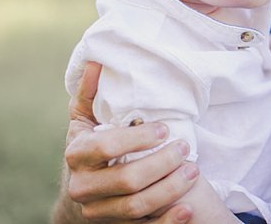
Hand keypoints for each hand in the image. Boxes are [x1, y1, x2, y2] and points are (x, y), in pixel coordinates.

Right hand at [60, 62, 198, 221]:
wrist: (84, 191)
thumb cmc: (92, 145)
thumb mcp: (85, 118)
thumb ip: (90, 92)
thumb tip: (98, 62)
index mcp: (76, 154)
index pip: (105, 147)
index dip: (137, 138)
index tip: (165, 129)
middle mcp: (83, 186)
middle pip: (127, 180)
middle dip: (161, 163)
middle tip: (186, 148)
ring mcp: (98, 210)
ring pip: (137, 205)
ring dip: (170, 188)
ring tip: (194, 170)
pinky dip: (167, 221)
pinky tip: (187, 208)